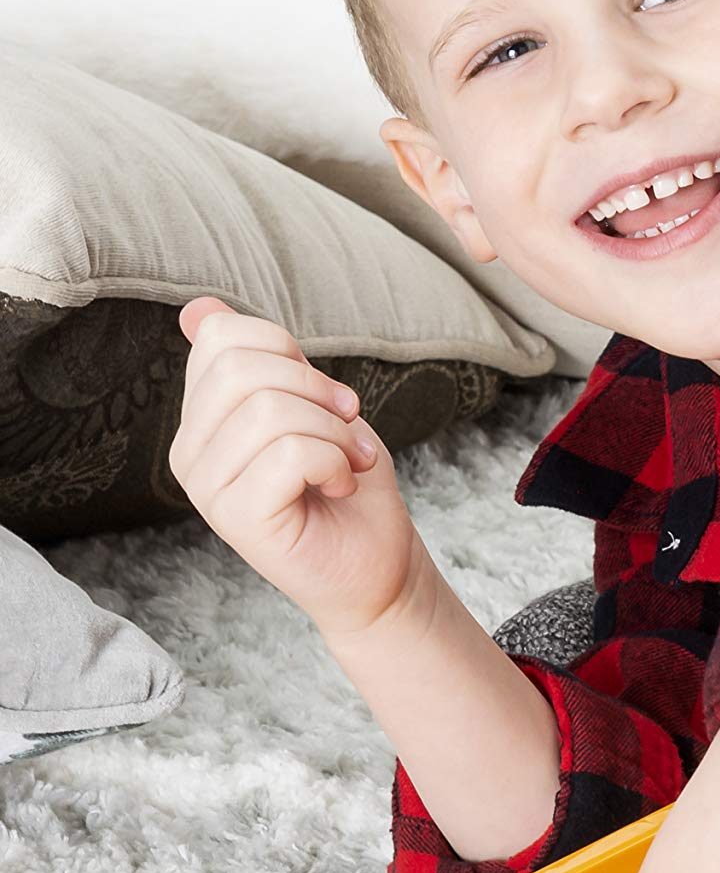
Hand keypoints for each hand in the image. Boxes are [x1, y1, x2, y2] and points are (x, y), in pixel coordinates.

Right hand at [170, 296, 420, 640]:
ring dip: (334, 432)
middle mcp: (189, 450)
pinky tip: (338, 485)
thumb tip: (198, 309)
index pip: (221, 338)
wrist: (376, 563)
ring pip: (268, 409)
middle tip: (348, 428)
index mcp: (202, 417)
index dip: (289, 351)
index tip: (328, 396)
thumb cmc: (348, 485)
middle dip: (315, 389)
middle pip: (239, 368)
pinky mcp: (234, 518)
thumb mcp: (314, 407)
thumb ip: (267, 363)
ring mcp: (205, 487)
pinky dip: (334, 460)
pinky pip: (289, 453)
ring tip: (348, 463)